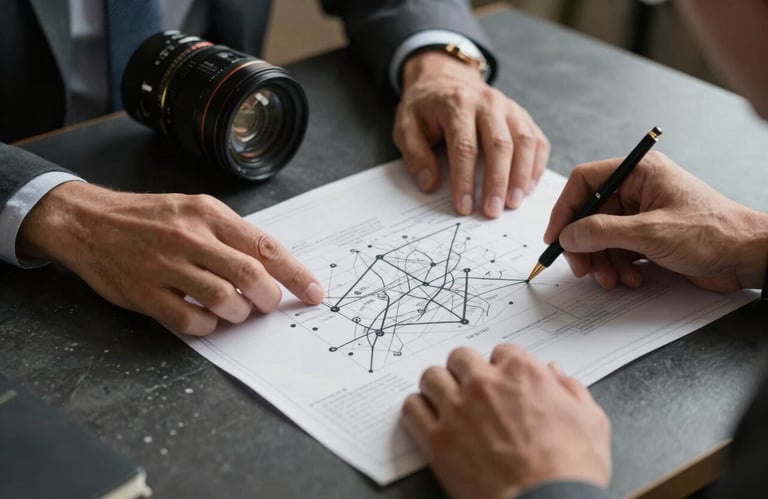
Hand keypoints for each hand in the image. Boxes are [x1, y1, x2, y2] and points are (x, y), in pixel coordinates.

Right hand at [17, 182, 323, 334]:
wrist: (88, 222)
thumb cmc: (151, 219)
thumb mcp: (194, 210)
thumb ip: (231, 236)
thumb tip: (273, 267)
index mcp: (209, 214)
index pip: (265, 246)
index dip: (296, 274)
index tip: (315, 293)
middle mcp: (189, 237)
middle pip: (250, 276)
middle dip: (268, 298)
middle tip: (266, 305)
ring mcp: (165, 266)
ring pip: (224, 300)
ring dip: (238, 313)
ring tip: (234, 310)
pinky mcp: (144, 293)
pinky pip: (190, 321)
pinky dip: (208, 326)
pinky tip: (205, 318)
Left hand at [394, 50, 549, 217]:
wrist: (444, 77)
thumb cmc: (425, 107)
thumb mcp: (406, 126)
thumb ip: (415, 155)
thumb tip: (430, 184)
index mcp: (457, 104)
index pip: (464, 147)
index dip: (465, 180)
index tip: (464, 207)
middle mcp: (488, 102)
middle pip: (499, 145)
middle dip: (497, 181)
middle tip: (493, 211)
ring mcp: (509, 107)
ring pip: (525, 142)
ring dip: (521, 176)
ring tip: (513, 203)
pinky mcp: (521, 115)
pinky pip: (537, 141)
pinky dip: (536, 166)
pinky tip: (527, 188)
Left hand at [401, 345, 610, 498]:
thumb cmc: (572, 470)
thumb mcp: (592, 422)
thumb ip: (572, 389)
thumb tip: (555, 372)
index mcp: (522, 373)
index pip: (501, 351)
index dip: (501, 367)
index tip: (501, 381)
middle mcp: (485, 383)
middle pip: (460, 357)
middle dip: (465, 371)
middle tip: (470, 389)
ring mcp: (457, 409)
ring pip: (431, 377)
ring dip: (438, 387)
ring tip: (445, 402)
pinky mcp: (437, 439)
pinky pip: (412, 408)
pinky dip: (418, 411)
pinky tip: (428, 420)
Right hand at [544, 151, 767, 290]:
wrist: (749, 257)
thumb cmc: (712, 234)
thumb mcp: (650, 232)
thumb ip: (603, 232)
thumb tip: (568, 235)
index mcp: (639, 173)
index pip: (586, 182)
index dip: (566, 209)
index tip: (556, 236)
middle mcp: (638, 190)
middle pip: (590, 214)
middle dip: (584, 244)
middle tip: (582, 268)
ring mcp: (643, 215)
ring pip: (602, 237)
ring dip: (603, 261)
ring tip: (613, 280)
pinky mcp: (649, 238)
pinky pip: (618, 251)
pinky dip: (619, 267)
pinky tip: (632, 279)